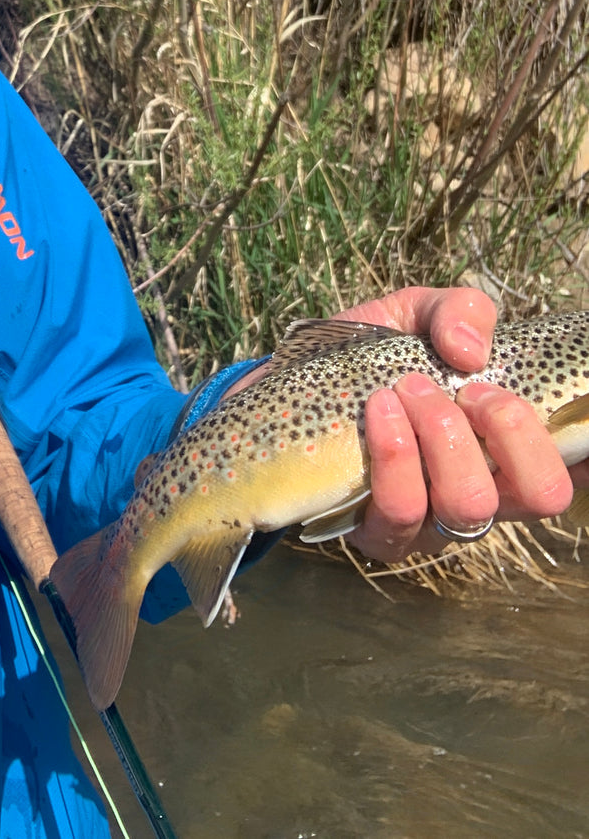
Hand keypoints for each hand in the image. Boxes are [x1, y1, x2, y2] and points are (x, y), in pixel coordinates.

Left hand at [339, 287, 575, 560]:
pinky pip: (403, 510)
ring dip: (444, 435)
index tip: (567, 412)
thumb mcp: (418, 313)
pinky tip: (378, 410)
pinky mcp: (382, 535)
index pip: (571, 468)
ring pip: (471, 504)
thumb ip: (458, 312)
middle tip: (466, 388)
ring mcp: (437, 522)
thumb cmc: (371, 353)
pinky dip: (395, 452)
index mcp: (507, 446)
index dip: (587, 450)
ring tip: (407, 390)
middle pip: (541, 494)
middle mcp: (486, 491)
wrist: (289, 383)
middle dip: (509, 428)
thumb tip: (470, 351)